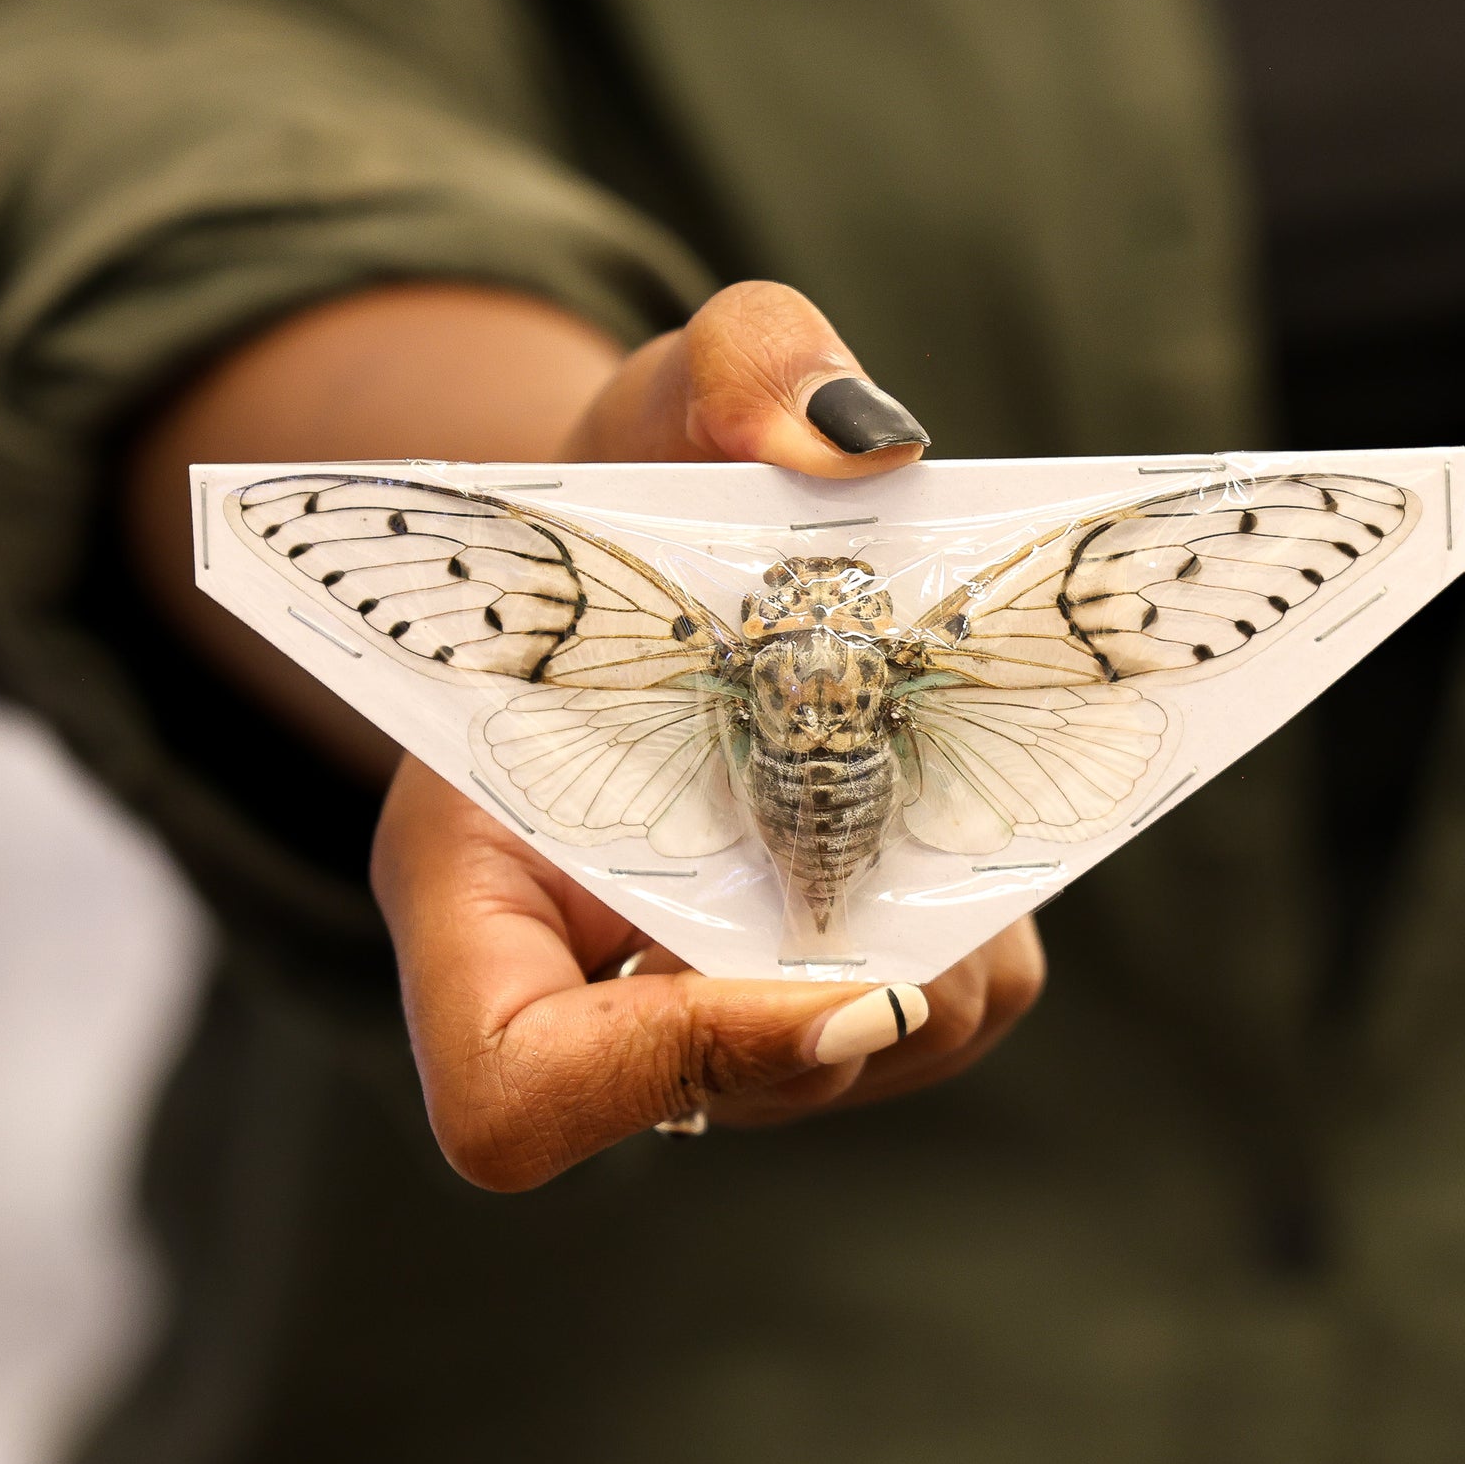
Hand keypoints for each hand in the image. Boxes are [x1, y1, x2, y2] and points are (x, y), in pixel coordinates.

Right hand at [367, 280, 1045, 1187]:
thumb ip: (736, 366)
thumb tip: (860, 442)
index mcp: (480, 890)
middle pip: (746, 1089)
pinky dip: (984, 904)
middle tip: (922, 797)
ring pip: (875, 1053)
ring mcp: (711, 1002)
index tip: (824, 968)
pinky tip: (956, 781)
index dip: (672, 1065)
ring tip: (937, 762)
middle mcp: (592, 979)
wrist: (658, 570)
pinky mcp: (822, 982)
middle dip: (878, 959)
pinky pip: (945, 1002)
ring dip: (952, 922)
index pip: (519, 1097)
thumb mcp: (659, 394)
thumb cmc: (621, 496)